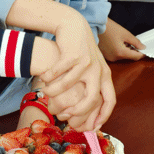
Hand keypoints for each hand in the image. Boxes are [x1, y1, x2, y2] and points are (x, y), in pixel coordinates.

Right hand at [38, 14, 115, 129]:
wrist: (75, 26)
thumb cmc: (81, 52)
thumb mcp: (92, 68)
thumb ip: (92, 85)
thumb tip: (88, 110)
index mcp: (105, 76)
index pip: (110, 100)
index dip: (103, 115)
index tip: (93, 126)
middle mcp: (98, 70)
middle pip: (90, 98)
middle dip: (77, 111)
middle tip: (64, 114)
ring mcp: (86, 62)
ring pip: (67, 84)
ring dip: (53, 90)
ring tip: (45, 91)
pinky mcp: (73, 54)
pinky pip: (57, 71)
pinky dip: (48, 76)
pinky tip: (43, 77)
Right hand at [98, 18, 145, 61]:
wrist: (96, 26)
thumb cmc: (109, 28)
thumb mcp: (126, 34)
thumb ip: (136, 42)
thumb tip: (142, 47)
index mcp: (120, 53)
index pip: (136, 57)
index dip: (142, 54)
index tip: (145, 50)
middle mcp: (115, 58)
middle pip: (129, 57)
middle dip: (133, 50)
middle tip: (133, 42)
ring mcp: (109, 57)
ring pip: (123, 56)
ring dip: (126, 50)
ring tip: (123, 40)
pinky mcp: (106, 55)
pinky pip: (116, 55)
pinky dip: (119, 50)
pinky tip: (117, 42)